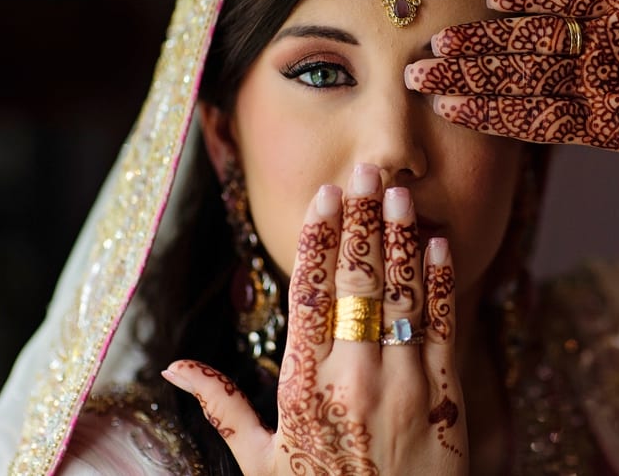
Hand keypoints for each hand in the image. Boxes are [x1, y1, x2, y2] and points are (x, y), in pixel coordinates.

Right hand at [162, 164, 466, 474]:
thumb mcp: (259, 465)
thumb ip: (223, 407)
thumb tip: (174, 368)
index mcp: (302, 388)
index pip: (309, 295)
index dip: (317, 239)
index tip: (324, 196)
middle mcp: (352, 378)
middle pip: (356, 282)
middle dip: (360, 220)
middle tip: (364, 171)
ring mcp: (403, 384)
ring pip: (402, 296)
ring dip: (401, 239)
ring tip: (398, 192)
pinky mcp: (444, 397)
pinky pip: (442, 327)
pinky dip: (442, 282)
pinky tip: (440, 244)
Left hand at [405, 0, 618, 269]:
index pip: (546, 122)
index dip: (497, 116)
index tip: (450, 112)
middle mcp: (610, 84)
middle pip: (526, 83)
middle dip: (471, 78)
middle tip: (414, 74)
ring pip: (541, 41)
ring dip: (490, 39)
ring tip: (442, 38)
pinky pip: (579, 1)